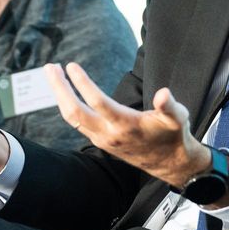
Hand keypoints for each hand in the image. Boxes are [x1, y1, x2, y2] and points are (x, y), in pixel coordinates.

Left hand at [45, 63, 211, 190]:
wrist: (170, 163)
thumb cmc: (173, 135)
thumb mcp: (177, 118)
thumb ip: (170, 106)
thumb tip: (163, 93)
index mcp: (126, 125)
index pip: (97, 102)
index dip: (82, 83)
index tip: (71, 66)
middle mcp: (109, 134)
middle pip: (74, 111)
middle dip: (60, 88)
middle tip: (50, 67)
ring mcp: (102, 139)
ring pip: (72, 118)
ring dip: (60, 95)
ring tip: (53, 73)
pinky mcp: (101, 141)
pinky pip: (77, 122)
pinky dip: (67, 105)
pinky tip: (65, 92)